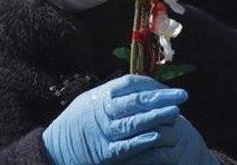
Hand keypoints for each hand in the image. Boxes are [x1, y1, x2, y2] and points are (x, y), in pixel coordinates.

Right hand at [42, 74, 193, 164]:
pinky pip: (125, 146)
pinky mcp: (104, 153)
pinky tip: (157, 136)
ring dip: (156, 117)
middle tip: (183, 96)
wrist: (54, 149)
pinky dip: (141, 141)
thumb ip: (115, 94)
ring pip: (133, 122)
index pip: (132, 84)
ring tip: (176, 113)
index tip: (170, 89)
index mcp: (101, 95)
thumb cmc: (78, 122)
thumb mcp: (91, 100)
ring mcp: (103, 132)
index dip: (153, 85)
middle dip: (161, 98)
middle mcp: (103, 111)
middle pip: (136, 101)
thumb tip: (144, 86)